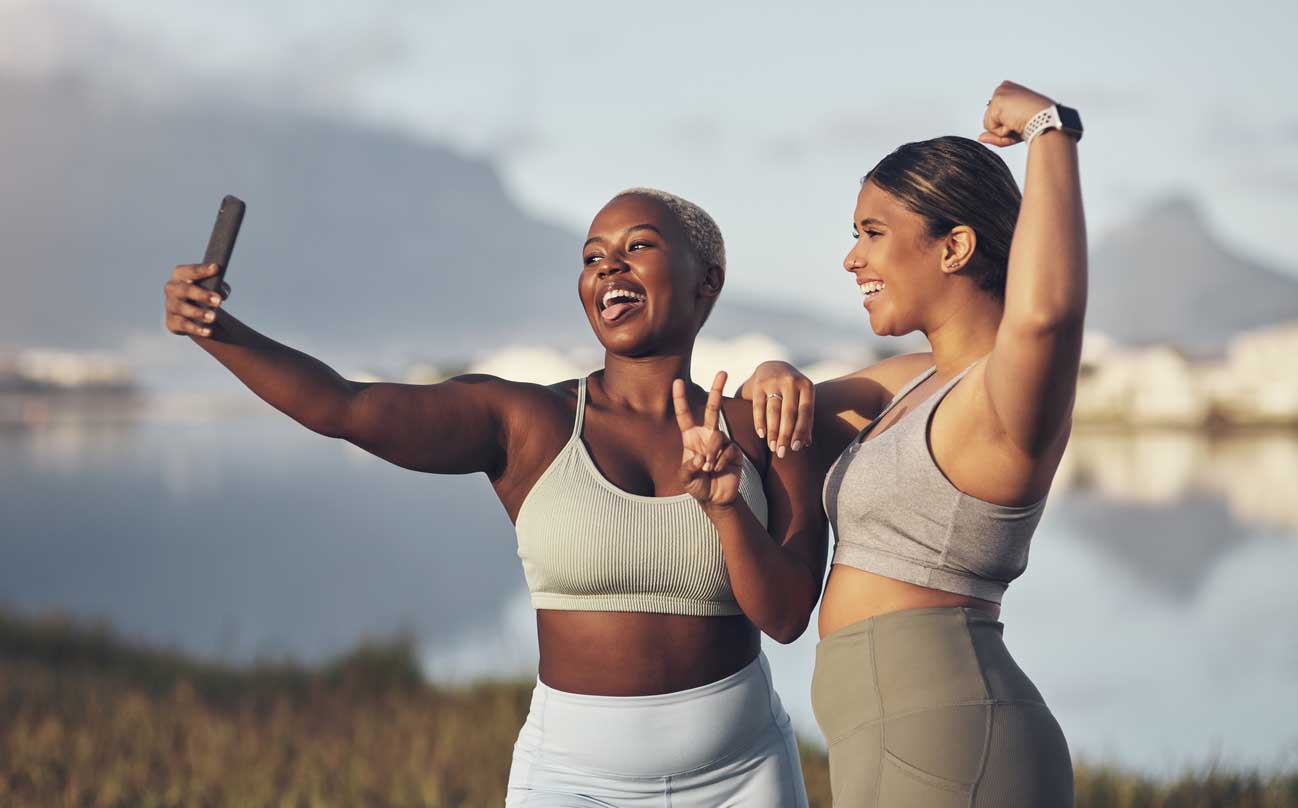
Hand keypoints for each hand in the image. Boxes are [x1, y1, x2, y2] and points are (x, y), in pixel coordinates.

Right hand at [164, 263, 229, 337]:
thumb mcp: (211, 286)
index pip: (189, 271)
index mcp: (180, 275)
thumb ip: (218, 286)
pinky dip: (196, 329)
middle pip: (185, 290)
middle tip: (219, 301)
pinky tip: (208, 331)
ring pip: (182, 308)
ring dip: (198, 313)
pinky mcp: (172, 322)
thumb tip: (222, 293)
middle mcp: (172, 289)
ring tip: (213, 317)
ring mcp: (170, 306)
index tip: (216, 268)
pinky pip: (184, 325)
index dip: (202, 270)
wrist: (192, 314)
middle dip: (202, 295)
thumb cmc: (202, 293)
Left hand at [673, 371, 744, 507]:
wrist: (716, 498)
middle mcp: (707, 435)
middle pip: (713, 409)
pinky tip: (718, 469)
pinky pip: (729, 449)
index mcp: (691, 437)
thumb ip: (688, 468)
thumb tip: (701, 456)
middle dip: (717, 390)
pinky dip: (721, 460)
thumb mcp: (685, 479)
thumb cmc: (698, 486)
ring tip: (708, 468)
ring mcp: (723, 442)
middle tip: (723, 372)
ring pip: (718, 436)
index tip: (677, 382)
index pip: (684, 415)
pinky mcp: (735, 451)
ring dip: (712, 454)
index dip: (680, 399)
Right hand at [747, 361, 813, 456]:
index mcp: (807, 386)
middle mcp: (791, 381)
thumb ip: (805, 420)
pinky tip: (761, 435)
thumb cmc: (791, 391)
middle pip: (788, 413)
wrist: (772, 367)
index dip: (800, 431)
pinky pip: (759, 406)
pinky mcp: (759, 384)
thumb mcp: (802, 400)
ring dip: (773, 432)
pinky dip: (760, 422)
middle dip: (785, 435)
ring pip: (773, 411)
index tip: (795, 448)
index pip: (804, 412)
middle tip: (782, 453)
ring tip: (772, 447)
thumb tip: (805, 444)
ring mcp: (774, 381)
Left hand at [979, 80, 1055, 147]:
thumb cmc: (1038, 122)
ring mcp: (999, 94)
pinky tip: (1015, 123)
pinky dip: (1002, 132)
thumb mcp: (1015, 127)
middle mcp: (1002, 88)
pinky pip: (991, 128)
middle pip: (990, 118)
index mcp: (1008, 89)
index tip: (1021, 118)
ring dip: (1003, 130)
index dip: (1007, 123)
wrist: (1047, 120)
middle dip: (1003, 127)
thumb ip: (996, 133)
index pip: (995, 114)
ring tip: (1018, 122)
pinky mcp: (996, 104)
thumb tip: (980, 138)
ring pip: (988, 124)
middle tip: (1020, 122)